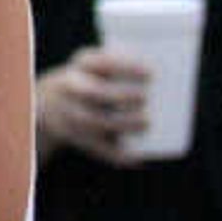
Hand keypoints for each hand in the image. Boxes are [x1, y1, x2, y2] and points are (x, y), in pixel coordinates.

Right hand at [36, 47, 151, 164]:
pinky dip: (116, 154)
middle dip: (121, 96)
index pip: (101, 62)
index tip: (151, 73)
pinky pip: (95, 147)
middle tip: (147, 98)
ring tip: (148, 124)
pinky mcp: (73, 135)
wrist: (54, 102)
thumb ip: (129, 75)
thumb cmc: (96, 83)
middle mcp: (71, 86)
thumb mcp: (104, 70)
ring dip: (121, 123)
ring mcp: (69, 112)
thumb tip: (167, 91)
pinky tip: (137, 158)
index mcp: (83, 64)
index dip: (126, 67)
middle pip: (94, 92)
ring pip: (93, 121)